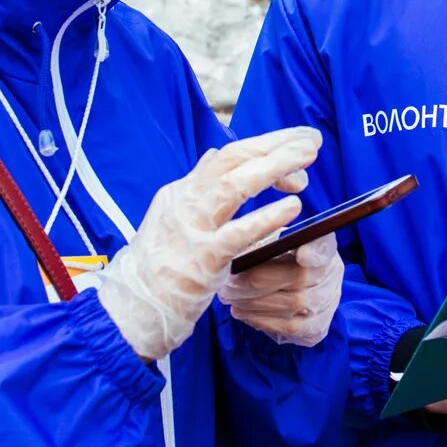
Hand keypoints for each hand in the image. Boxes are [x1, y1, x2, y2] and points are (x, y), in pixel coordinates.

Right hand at [95, 128, 320, 360]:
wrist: (133, 306)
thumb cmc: (160, 264)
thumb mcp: (173, 217)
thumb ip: (197, 187)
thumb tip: (214, 155)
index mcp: (182, 190)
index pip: (228, 156)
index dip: (265, 146)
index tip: (296, 146)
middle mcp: (186, 201)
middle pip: (234, 160)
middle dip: (276, 146)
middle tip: (312, 141)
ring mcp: (193, 228)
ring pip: (235, 186)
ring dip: (275, 168)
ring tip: (308, 159)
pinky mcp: (204, 259)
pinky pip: (238, 234)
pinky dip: (267, 218)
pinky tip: (293, 206)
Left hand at [222, 236, 343, 346]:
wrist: (291, 290)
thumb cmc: (277, 259)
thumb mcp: (273, 242)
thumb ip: (265, 242)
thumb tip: (242, 252)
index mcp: (323, 245)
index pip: (325, 246)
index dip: (315, 252)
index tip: (302, 255)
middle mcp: (333, 273)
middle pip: (300, 278)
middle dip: (258, 281)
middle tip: (229, 282)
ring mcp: (328, 303)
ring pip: (292, 304)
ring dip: (254, 302)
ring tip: (230, 297)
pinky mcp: (318, 328)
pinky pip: (290, 327)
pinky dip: (262, 320)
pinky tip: (243, 312)